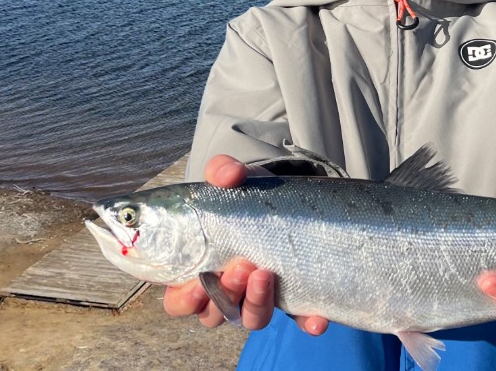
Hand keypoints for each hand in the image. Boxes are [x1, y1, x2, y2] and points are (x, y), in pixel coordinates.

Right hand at [162, 154, 328, 335]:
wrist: (279, 198)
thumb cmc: (240, 196)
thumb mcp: (229, 179)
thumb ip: (222, 171)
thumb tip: (230, 175)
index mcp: (198, 272)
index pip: (179, 301)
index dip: (186, 298)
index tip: (199, 278)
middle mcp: (225, 292)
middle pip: (215, 314)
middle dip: (227, 293)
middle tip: (241, 265)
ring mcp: (258, 298)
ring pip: (252, 319)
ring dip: (257, 303)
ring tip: (265, 273)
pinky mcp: (291, 299)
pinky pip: (298, 320)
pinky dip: (306, 323)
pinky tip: (316, 320)